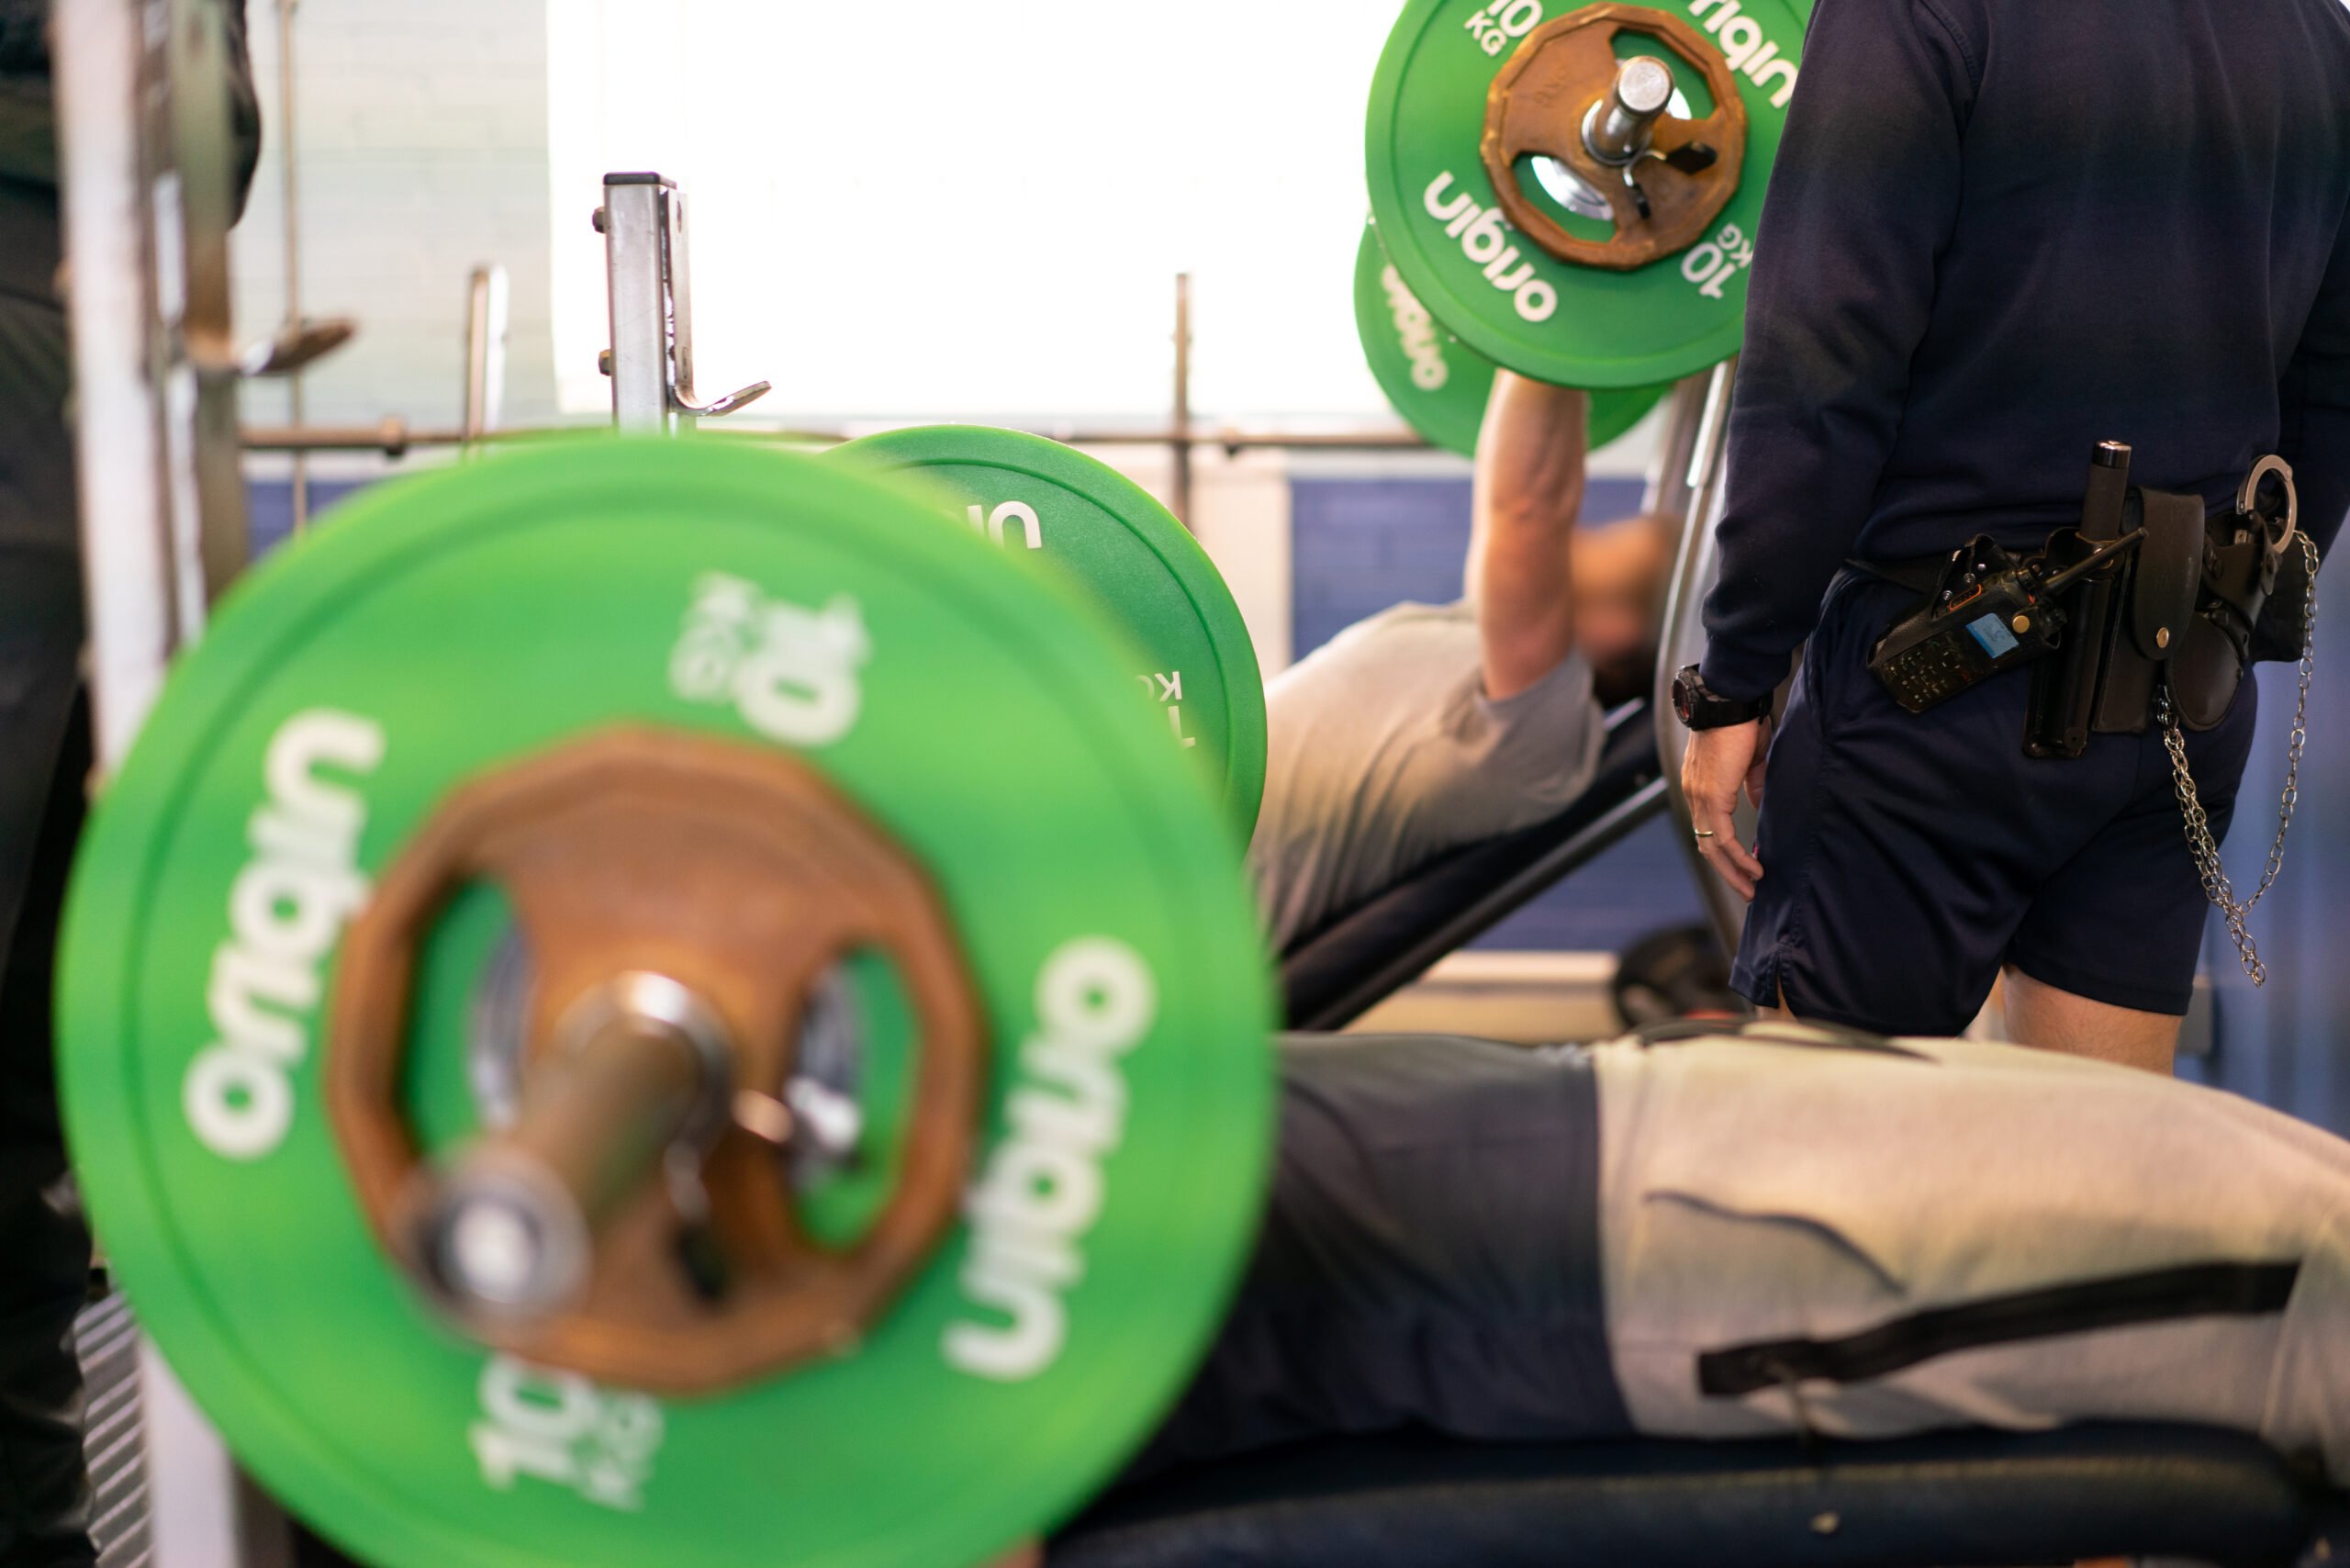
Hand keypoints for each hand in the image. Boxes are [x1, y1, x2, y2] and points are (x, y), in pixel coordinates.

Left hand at [1681, 719, 1769, 899]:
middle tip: (1747, 889)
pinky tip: (1753, 867)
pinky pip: (1722, 837)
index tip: (1744, 866)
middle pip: (1706, 845)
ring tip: (1752, 886)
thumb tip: (1757, 803)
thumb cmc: (1741, 722)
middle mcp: (1694, 794)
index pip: (1707, 828)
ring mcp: (1699, 796)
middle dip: (1727, 870)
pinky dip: (1737, 856)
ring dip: (1733, 870)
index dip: (1725, 851)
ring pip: (1712, 846)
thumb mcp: (1749, 759)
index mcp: (1701, 786)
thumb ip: (1750, 784)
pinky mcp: (1712, 796)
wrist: (1730, 701)